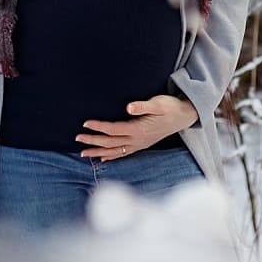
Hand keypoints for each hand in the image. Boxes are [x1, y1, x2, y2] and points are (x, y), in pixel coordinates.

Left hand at [77, 95, 197, 160]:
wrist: (184, 116)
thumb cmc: (171, 107)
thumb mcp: (159, 103)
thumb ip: (143, 106)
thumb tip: (128, 107)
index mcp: (138, 129)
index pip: (113, 129)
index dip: (99, 127)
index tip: (85, 123)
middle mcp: (137, 139)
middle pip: (110, 142)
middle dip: (93, 141)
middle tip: (77, 138)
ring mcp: (139, 144)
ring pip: (114, 151)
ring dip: (98, 151)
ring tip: (83, 153)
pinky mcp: (142, 144)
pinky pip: (124, 153)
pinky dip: (112, 156)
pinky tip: (103, 158)